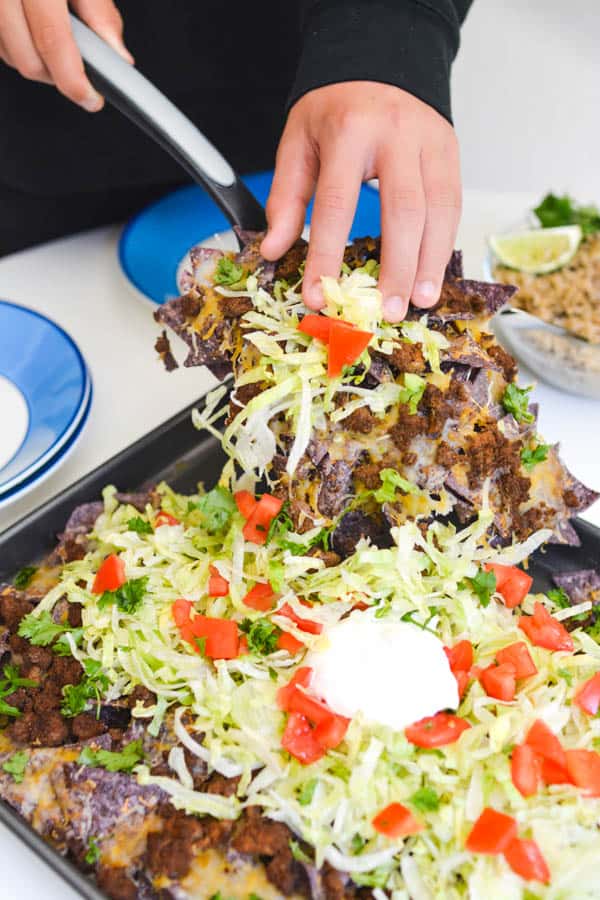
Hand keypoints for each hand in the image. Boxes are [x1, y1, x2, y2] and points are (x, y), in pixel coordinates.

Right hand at [0, 0, 132, 111]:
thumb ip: (99, 10)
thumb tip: (117, 55)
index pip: (53, 40)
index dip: (74, 80)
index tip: (91, 98)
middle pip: (26, 58)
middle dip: (56, 77)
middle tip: (79, 73)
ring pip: (6, 54)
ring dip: (34, 61)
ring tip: (55, 41)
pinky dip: (14, 45)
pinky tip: (30, 29)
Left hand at [261, 82, 461, 321]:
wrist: (380, 61)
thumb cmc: (336, 109)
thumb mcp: (298, 141)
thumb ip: (286, 196)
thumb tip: (276, 249)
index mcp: (349, 131)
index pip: (337, 204)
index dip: (328, 255)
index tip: (319, 295)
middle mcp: (396, 135)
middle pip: (402, 211)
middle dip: (396, 268)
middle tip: (387, 311)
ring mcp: (430, 142)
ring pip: (438, 211)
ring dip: (430, 263)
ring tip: (418, 302)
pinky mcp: (450, 152)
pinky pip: (452, 205)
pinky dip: (444, 245)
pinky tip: (432, 275)